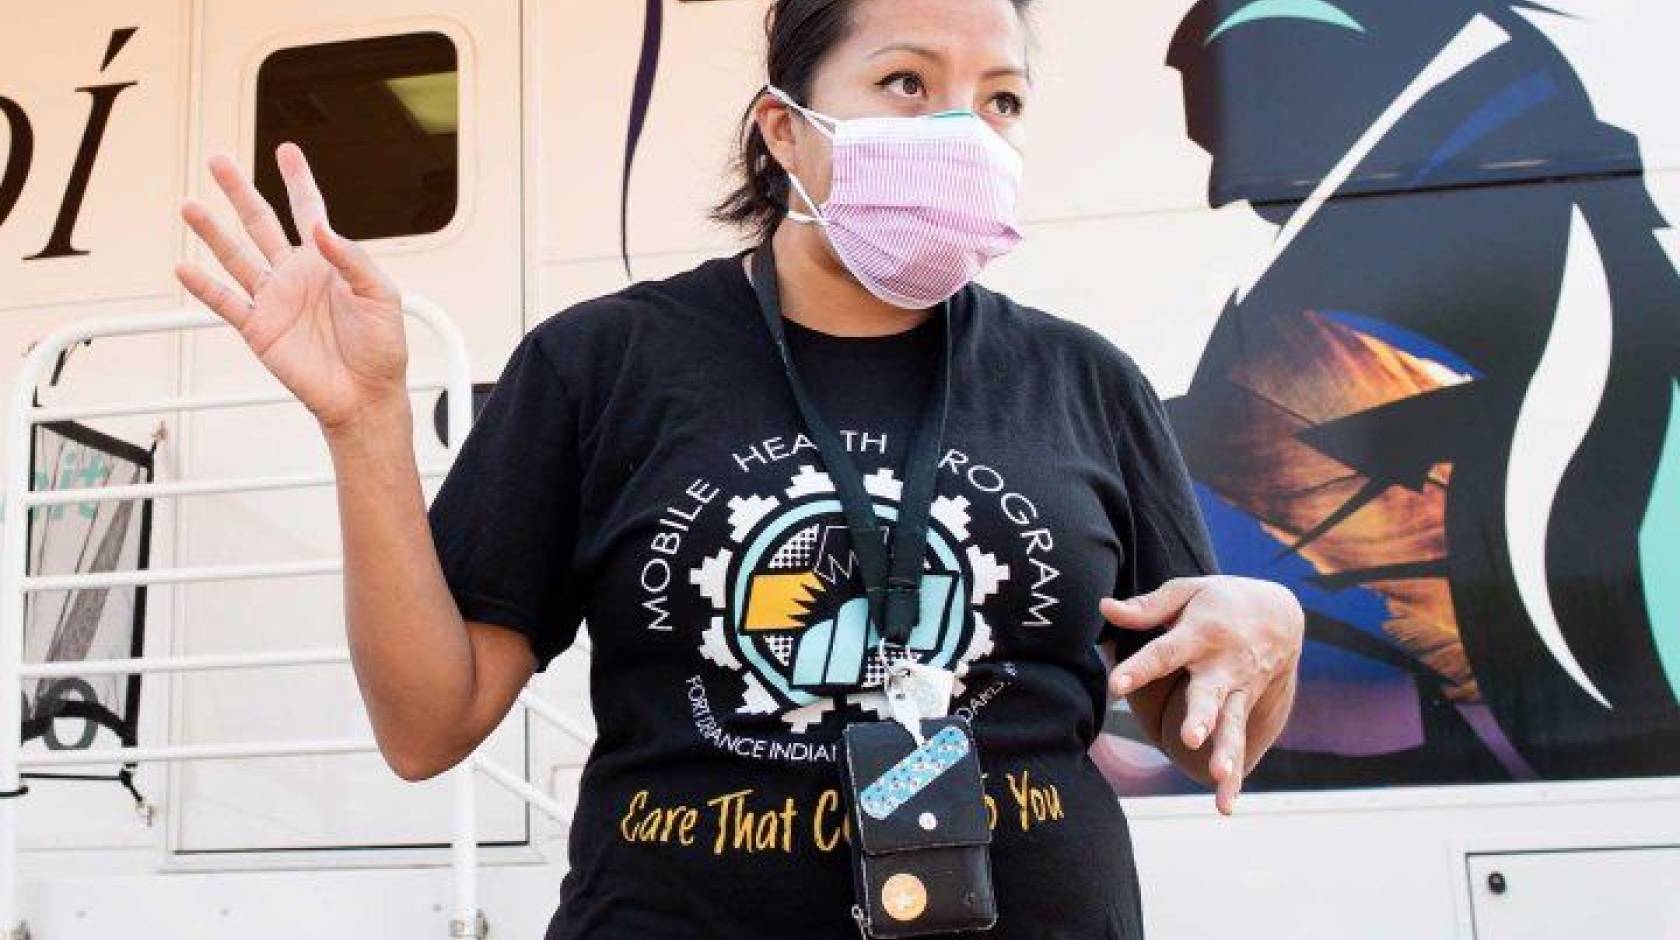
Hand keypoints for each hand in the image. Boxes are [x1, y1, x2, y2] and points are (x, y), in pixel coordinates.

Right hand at [175, 142, 408, 432]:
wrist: (366, 394)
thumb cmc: (382, 347)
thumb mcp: (381, 296)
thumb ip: (351, 258)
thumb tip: (319, 227)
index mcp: (327, 262)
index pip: (309, 211)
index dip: (297, 181)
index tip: (287, 150)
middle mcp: (296, 275)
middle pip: (261, 223)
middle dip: (240, 192)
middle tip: (218, 160)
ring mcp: (274, 300)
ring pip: (237, 256)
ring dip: (213, 233)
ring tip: (190, 206)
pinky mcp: (259, 328)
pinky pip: (227, 303)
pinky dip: (205, 287)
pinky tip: (184, 267)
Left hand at [1099, 575, 1302, 813]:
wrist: (1280, 613)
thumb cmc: (1220, 600)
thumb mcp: (1186, 592)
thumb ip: (1146, 607)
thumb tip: (1104, 608)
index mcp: (1200, 633)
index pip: (1164, 653)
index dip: (1140, 668)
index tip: (1116, 685)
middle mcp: (1222, 665)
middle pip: (1209, 693)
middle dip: (1201, 716)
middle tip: (1190, 738)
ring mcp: (1238, 688)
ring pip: (1232, 723)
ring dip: (1226, 751)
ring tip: (1219, 775)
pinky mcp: (1248, 706)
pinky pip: (1241, 741)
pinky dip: (1236, 776)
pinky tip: (1224, 805)